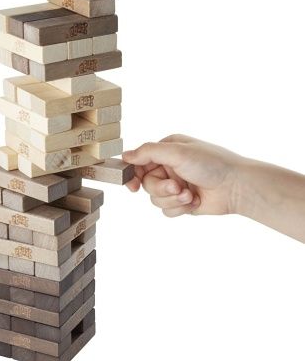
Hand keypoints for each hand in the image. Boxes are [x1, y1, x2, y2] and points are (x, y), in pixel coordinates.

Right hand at [122, 134, 243, 216]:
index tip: (133, 185)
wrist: (236, 187)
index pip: (139, 162)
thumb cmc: (211, 163)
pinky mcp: (181, 202)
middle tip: (176, 187)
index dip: (133, 175)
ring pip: (155, 199)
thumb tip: (124, 155)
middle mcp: (169, 167)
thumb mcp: (177, 152)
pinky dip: (179, 208)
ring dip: (172, 199)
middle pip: (146, 183)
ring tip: (189, 195)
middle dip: (161, 188)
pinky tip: (194, 201)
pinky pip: (166, 210)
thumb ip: (148, 152)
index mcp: (166, 150)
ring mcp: (175, 185)